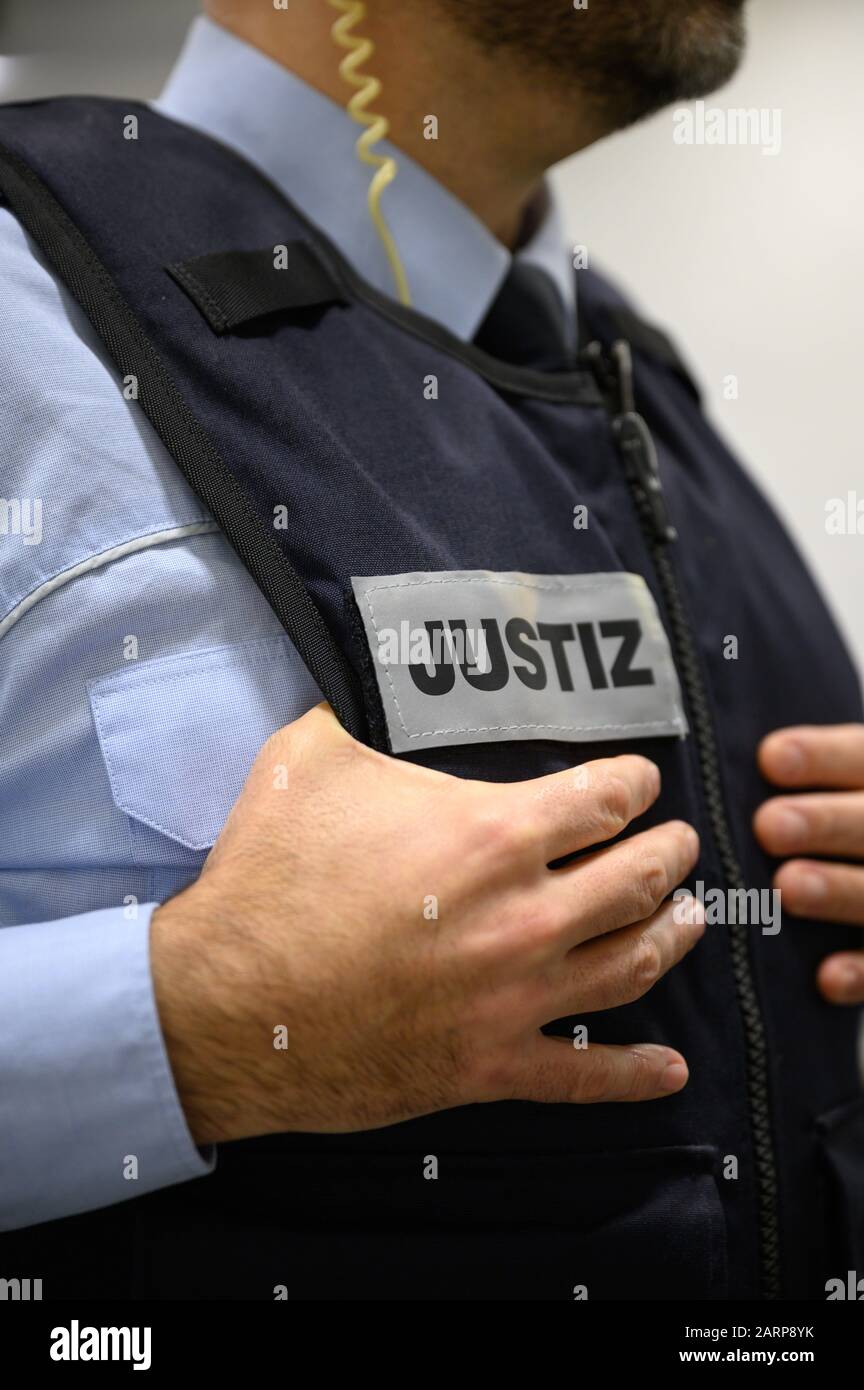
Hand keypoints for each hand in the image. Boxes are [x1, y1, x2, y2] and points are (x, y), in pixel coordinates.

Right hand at [152, 704, 702, 1143]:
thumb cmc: (268, 878)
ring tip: (689, 919)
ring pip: (631, 965)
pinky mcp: (489, 1066)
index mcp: (492, 835)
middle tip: (680, 845)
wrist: (224, 1004)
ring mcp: (513, 998)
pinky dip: (634, 1073)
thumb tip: (358, 704)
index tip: (641, 782)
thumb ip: (356, 725)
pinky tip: (669, 1070)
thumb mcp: (307, 763)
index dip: (634, 783)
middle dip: (670, 855)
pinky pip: (584, 1077)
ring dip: (671, 935)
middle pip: (636, 878)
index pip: (602, 799)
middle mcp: (524, 916)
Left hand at [754, 723, 863, 1003]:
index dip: (825, 757)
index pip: (862, 758)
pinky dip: (862, 970)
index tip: (770, 759)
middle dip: (826, 822)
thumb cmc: (819, 825)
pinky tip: (826, 977)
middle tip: (768, 826)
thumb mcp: (822, 785)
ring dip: (839, 889)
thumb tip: (712, 764)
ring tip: (788, 886)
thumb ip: (787, 773)